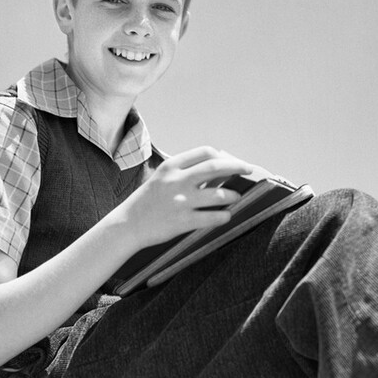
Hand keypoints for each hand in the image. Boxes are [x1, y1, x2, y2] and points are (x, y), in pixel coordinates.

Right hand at [115, 146, 251, 249]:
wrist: (127, 225)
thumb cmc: (147, 201)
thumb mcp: (161, 177)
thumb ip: (184, 171)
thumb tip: (217, 166)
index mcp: (171, 166)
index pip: (205, 152)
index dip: (224, 156)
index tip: (233, 162)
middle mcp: (177, 180)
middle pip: (216, 167)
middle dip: (237, 166)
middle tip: (249, 169)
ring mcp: (181, 201)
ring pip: (219, 194)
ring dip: (233, 195)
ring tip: (236, 197)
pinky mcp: (183, 221)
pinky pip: (213, 217)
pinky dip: (224, 215)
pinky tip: (227, 215)